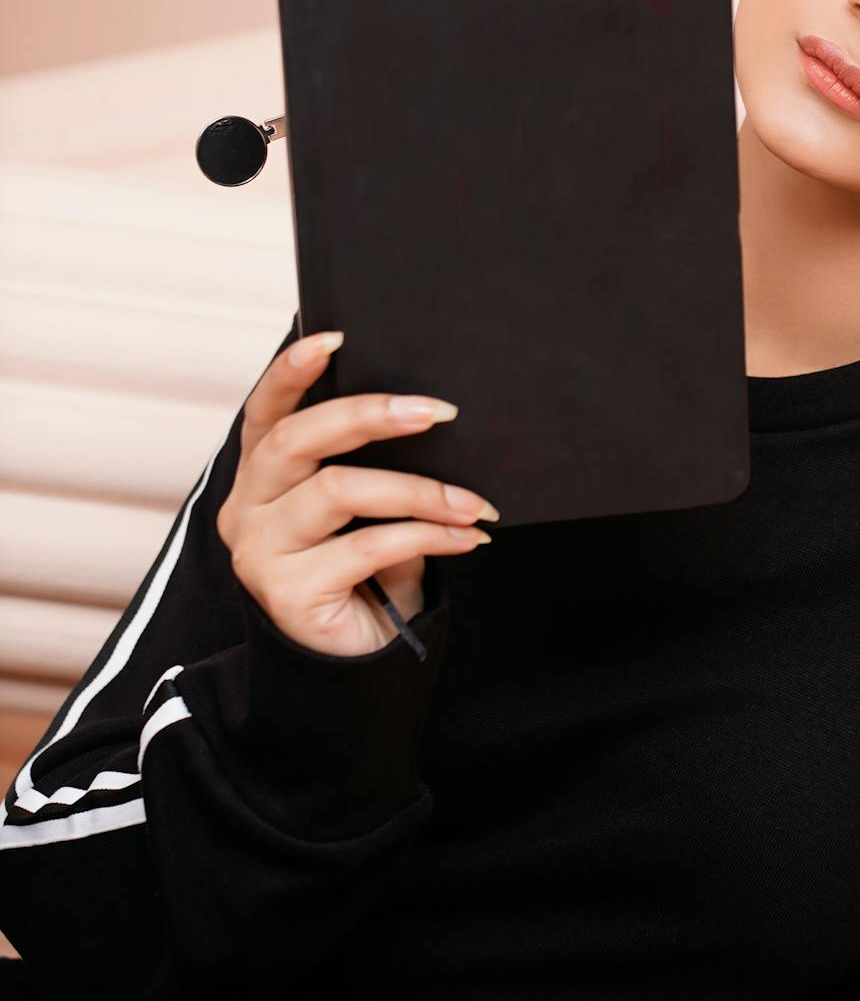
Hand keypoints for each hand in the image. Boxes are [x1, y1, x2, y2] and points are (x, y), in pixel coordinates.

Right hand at [214, 331, 498, 656]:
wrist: (352, 664)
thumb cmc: (365, 575)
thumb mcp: (371, 514)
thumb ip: (379, 470)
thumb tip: (430, 421)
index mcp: (261, 476)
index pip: (265, 411)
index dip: (291, 371)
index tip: (332, 336)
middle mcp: (247, 507)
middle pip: (297, 439)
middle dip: (370, 415)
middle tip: (437, 412)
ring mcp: (260, 550)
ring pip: (338, 490)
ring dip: (419, 489)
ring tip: (472, 503)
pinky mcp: (286, 592)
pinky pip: (366, 546)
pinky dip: (426, 535)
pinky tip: (464, 537)